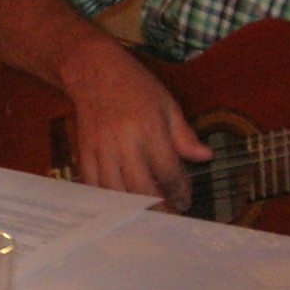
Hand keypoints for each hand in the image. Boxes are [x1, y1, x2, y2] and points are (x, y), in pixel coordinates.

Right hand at [56, 40, 207, 208]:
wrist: (93, 70)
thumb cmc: (135, 86)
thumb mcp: (167, 104)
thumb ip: (184, 135)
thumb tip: (205, 157)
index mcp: (149, 128)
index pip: (168, 170)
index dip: (179, 190)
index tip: (185, 201)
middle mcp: (124, 142)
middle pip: (141, 187)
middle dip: (158, 208)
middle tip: (169, 219)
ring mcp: (101, 149)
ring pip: (116, 192)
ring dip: (132, 210)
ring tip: (146, 218)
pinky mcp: (84, 153)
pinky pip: (94, 186)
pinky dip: (107, 201)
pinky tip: (119, 208)